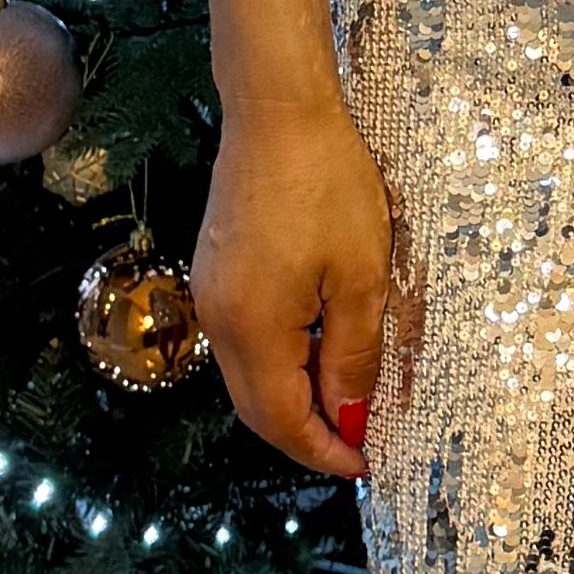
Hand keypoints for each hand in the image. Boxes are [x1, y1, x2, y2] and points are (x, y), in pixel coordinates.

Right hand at [191, 86, 394, 479]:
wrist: (278, 112)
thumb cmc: (327, 185)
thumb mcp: (361, 277)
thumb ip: (352, 354)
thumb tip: (347, 414)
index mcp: (253, 328)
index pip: (281, 420)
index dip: (321, 450)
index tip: (361, 462)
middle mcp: (218, 319)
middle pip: (255, 407)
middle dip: (304, 433)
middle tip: (355, 441)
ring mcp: (211, 293)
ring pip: (248, 375)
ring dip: (292, 396)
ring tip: (346, 394)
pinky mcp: (216, 270)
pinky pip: (244, 338)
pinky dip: (279, 361)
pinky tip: (318, 348)